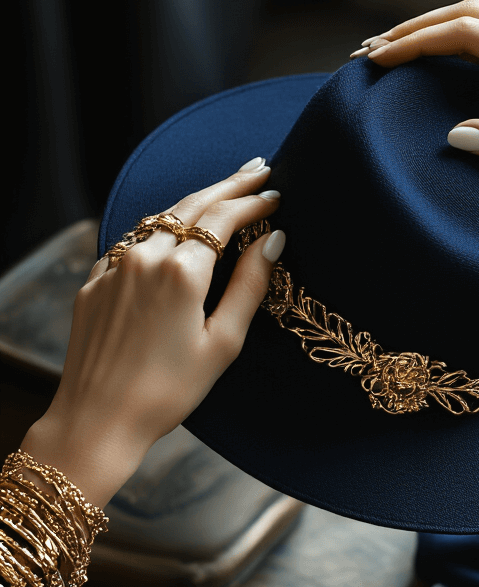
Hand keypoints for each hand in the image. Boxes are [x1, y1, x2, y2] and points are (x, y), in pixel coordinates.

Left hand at [21, 160, 284, 505]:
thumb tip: (272, 240)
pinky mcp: (95, 280)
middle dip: (229, 185)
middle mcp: (145, 256)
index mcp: (181, 270)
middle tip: (258, 168)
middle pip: (193, 204)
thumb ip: (249, 286)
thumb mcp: (222, 343)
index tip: (277, 194)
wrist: (97, 418)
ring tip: (222, 193)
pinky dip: (159, 227)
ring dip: (194, 202)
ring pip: (160, 217)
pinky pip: (132, 241)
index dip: (254, 202)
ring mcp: (114, 265)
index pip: (225, 217)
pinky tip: (172, 229)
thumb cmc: (168, 391)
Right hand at [353, 0, 478, 187]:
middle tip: (370, 51)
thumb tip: (455, 136)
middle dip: (416, 29)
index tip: (378, 60)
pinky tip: (441, 56)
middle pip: (471, 14)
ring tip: (394, 52)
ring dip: (437, 29)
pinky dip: (463, 38)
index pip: (471, 36)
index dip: (419, 44)